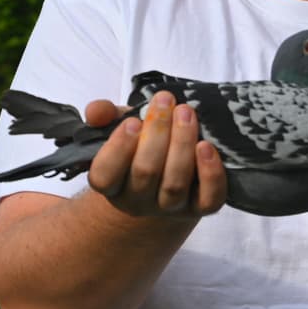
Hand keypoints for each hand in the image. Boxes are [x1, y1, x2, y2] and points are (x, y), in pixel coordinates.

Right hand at [84, 91, 226, 218]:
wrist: (166, 174)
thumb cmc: (139, 145)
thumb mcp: (118, 125)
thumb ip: (103, 115)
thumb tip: (97, 111)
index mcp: (111, 184)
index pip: (104, 176)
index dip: (118, 148)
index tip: (132, 121)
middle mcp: (138, 200)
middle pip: (145, 172)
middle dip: (157, 132)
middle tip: (166, 101)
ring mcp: (169, 207)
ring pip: (175, 184)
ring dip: (182, 143)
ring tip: (186, 112)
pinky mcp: (199, 207)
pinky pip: (208, 199)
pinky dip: (210, 173)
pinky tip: (206, 146)